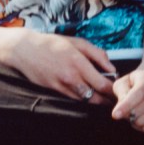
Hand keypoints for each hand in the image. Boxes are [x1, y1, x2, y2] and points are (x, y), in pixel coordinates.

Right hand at [0, 30, 115, 103]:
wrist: (24, 49)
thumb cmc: (51, 43)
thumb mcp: (77, 42)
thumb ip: (97, 54)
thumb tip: (111, 68)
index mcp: (78, 63)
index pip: (103, 84)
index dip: (114, 90)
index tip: (119, 89)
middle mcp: (70, 77)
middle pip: (95, 97)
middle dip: (107, 100)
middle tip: (115, 99)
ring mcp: (60, 86)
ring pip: (84, 101)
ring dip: (95, 101)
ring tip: (103, 99)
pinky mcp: (53, 90)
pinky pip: (72, 99)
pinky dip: (82, 99)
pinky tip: (87, 95)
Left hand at [110, 66, 143, 132]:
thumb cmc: (134, 83)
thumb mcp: (122, 82)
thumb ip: (120, 93)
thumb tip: (120, 110)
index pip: (136, 95)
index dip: (125, 106)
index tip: (115, 115)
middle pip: (136, 112)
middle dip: (126, 113)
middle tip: (126, 107)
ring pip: (141, 122)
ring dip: (133, 120)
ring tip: (135, 110)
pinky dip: (141, 126)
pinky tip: (142, 116)